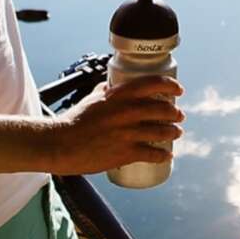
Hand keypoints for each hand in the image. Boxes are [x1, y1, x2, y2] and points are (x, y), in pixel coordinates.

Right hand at [46, 76, 183, 174]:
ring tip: (176, 133)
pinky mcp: (125, 153)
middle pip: (162, 109)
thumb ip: (105, 91)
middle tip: (179, 116)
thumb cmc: (73, 121)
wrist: (61, 144)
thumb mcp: (91, 99)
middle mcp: (126, 112)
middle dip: (174, 113)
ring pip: (161, 132)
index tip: (178, 89)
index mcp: (119, 95)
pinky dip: (162, 155)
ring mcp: (127, 133)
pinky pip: (152, 154)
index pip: (152, 83)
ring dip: (173, 132)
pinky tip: (167, 155)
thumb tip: (112, 85)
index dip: (170, 85)